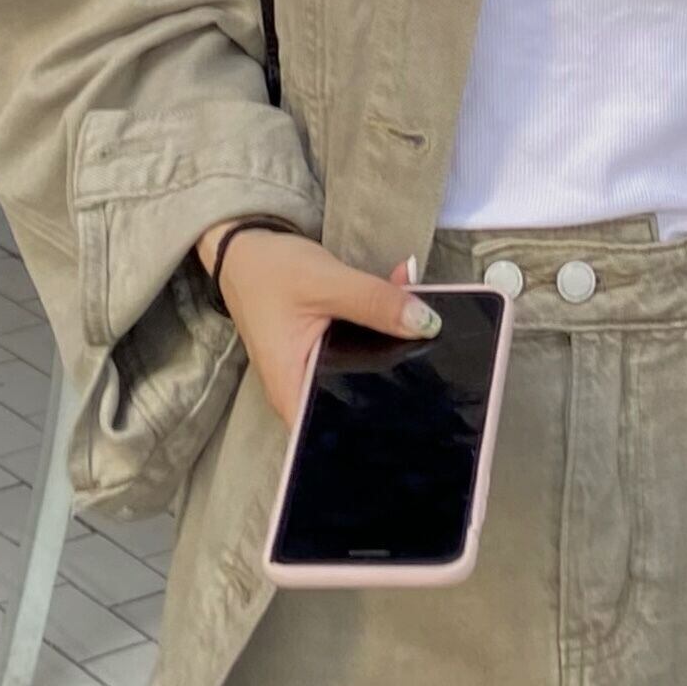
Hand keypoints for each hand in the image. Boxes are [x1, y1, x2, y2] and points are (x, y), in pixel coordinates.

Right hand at [197, 222, 440, 431]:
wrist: (246, 250)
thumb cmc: (271, 272)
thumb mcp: (326, 283)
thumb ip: (375, 302)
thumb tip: (427, 324)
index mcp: (292, 389)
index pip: (336, 434)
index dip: (378, 429)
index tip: (423, 412)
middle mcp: (301, 392)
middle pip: (359, 406)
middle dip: (400, 388)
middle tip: (440, 371)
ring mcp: (315, 375)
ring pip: (366, 376)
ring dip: (396, 355)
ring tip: (433, 342)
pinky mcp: (327, 357)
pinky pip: (363, 354)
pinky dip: (384, 336)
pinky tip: (412, 316)